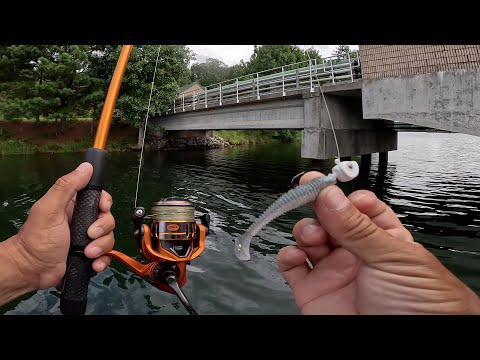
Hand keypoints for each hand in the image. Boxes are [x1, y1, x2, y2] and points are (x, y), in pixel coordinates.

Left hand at [6, 162, 114, 290]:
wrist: (31, 271)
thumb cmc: (38, 238)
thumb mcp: (49, 208)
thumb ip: (67, 187)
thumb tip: (86, 167)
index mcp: (74, 206)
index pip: (99, 198)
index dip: (105, 202)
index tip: (102, 208)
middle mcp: (83, 221)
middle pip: (107, 218)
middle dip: (102, 228)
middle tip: (89, 235)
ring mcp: (87, 239)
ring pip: (108, 237)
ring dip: (101, 246)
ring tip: (88, 254)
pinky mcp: (90, 255)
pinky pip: (106, 255)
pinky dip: (103, 260)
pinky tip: (94, 264)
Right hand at [277, 171, 479, 313]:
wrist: (407, 344)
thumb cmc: (422, 305)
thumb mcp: (392, 257)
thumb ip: (357, 227)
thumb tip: (330, 196)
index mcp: (382, 238)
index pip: (357, 206)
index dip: (342, 194)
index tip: (327, 184)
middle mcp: (356, 253)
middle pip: (328, 218)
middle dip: (318, 206)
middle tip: (310, 197)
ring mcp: (333, 271)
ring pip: (308, 238)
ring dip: (304, 230)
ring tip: (312, 236)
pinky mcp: (313, 291)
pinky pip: (291, 267)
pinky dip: (286, 256)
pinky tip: (295, 254)